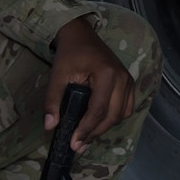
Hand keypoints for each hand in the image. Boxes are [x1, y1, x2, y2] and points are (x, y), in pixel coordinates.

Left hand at [46, 16, 135, 151]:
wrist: (80, 35)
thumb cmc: (69, 53)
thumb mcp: (57, 75)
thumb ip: (53, 100)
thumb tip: (50, 126)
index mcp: (106, 74)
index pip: (98, 110)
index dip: (86, 129)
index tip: (74, 143)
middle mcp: (122, 78)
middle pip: (113, 116)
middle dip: (95, 133)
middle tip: (78, 144)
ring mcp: (128, 80)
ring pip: (121, 114)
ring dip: (105, 127)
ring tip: (86, 135)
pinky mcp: (128, 83)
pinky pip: (126, 107)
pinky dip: (114, 118)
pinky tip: (99, 122)